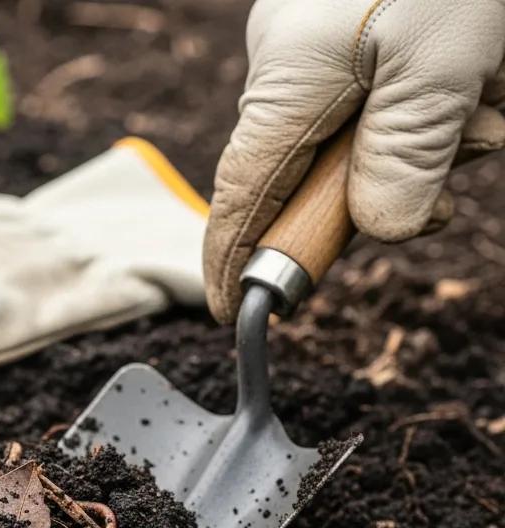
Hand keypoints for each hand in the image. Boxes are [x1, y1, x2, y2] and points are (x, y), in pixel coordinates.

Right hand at [204, 0, 504, 323]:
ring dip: (436, 134)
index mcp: (289, 80)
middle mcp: (289, 66)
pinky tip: (485, 73)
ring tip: (494, 93)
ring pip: (361, 133)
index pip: (243, 197)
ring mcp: (318, 44)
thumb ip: (404, 159)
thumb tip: (382, 228)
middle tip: (473, 145)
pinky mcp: (353, 26)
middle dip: (390, 181)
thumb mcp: (444, 63)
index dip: (234, 262)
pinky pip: (382, 92)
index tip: (236, 313)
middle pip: (314, 171)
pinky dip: (437, 99)